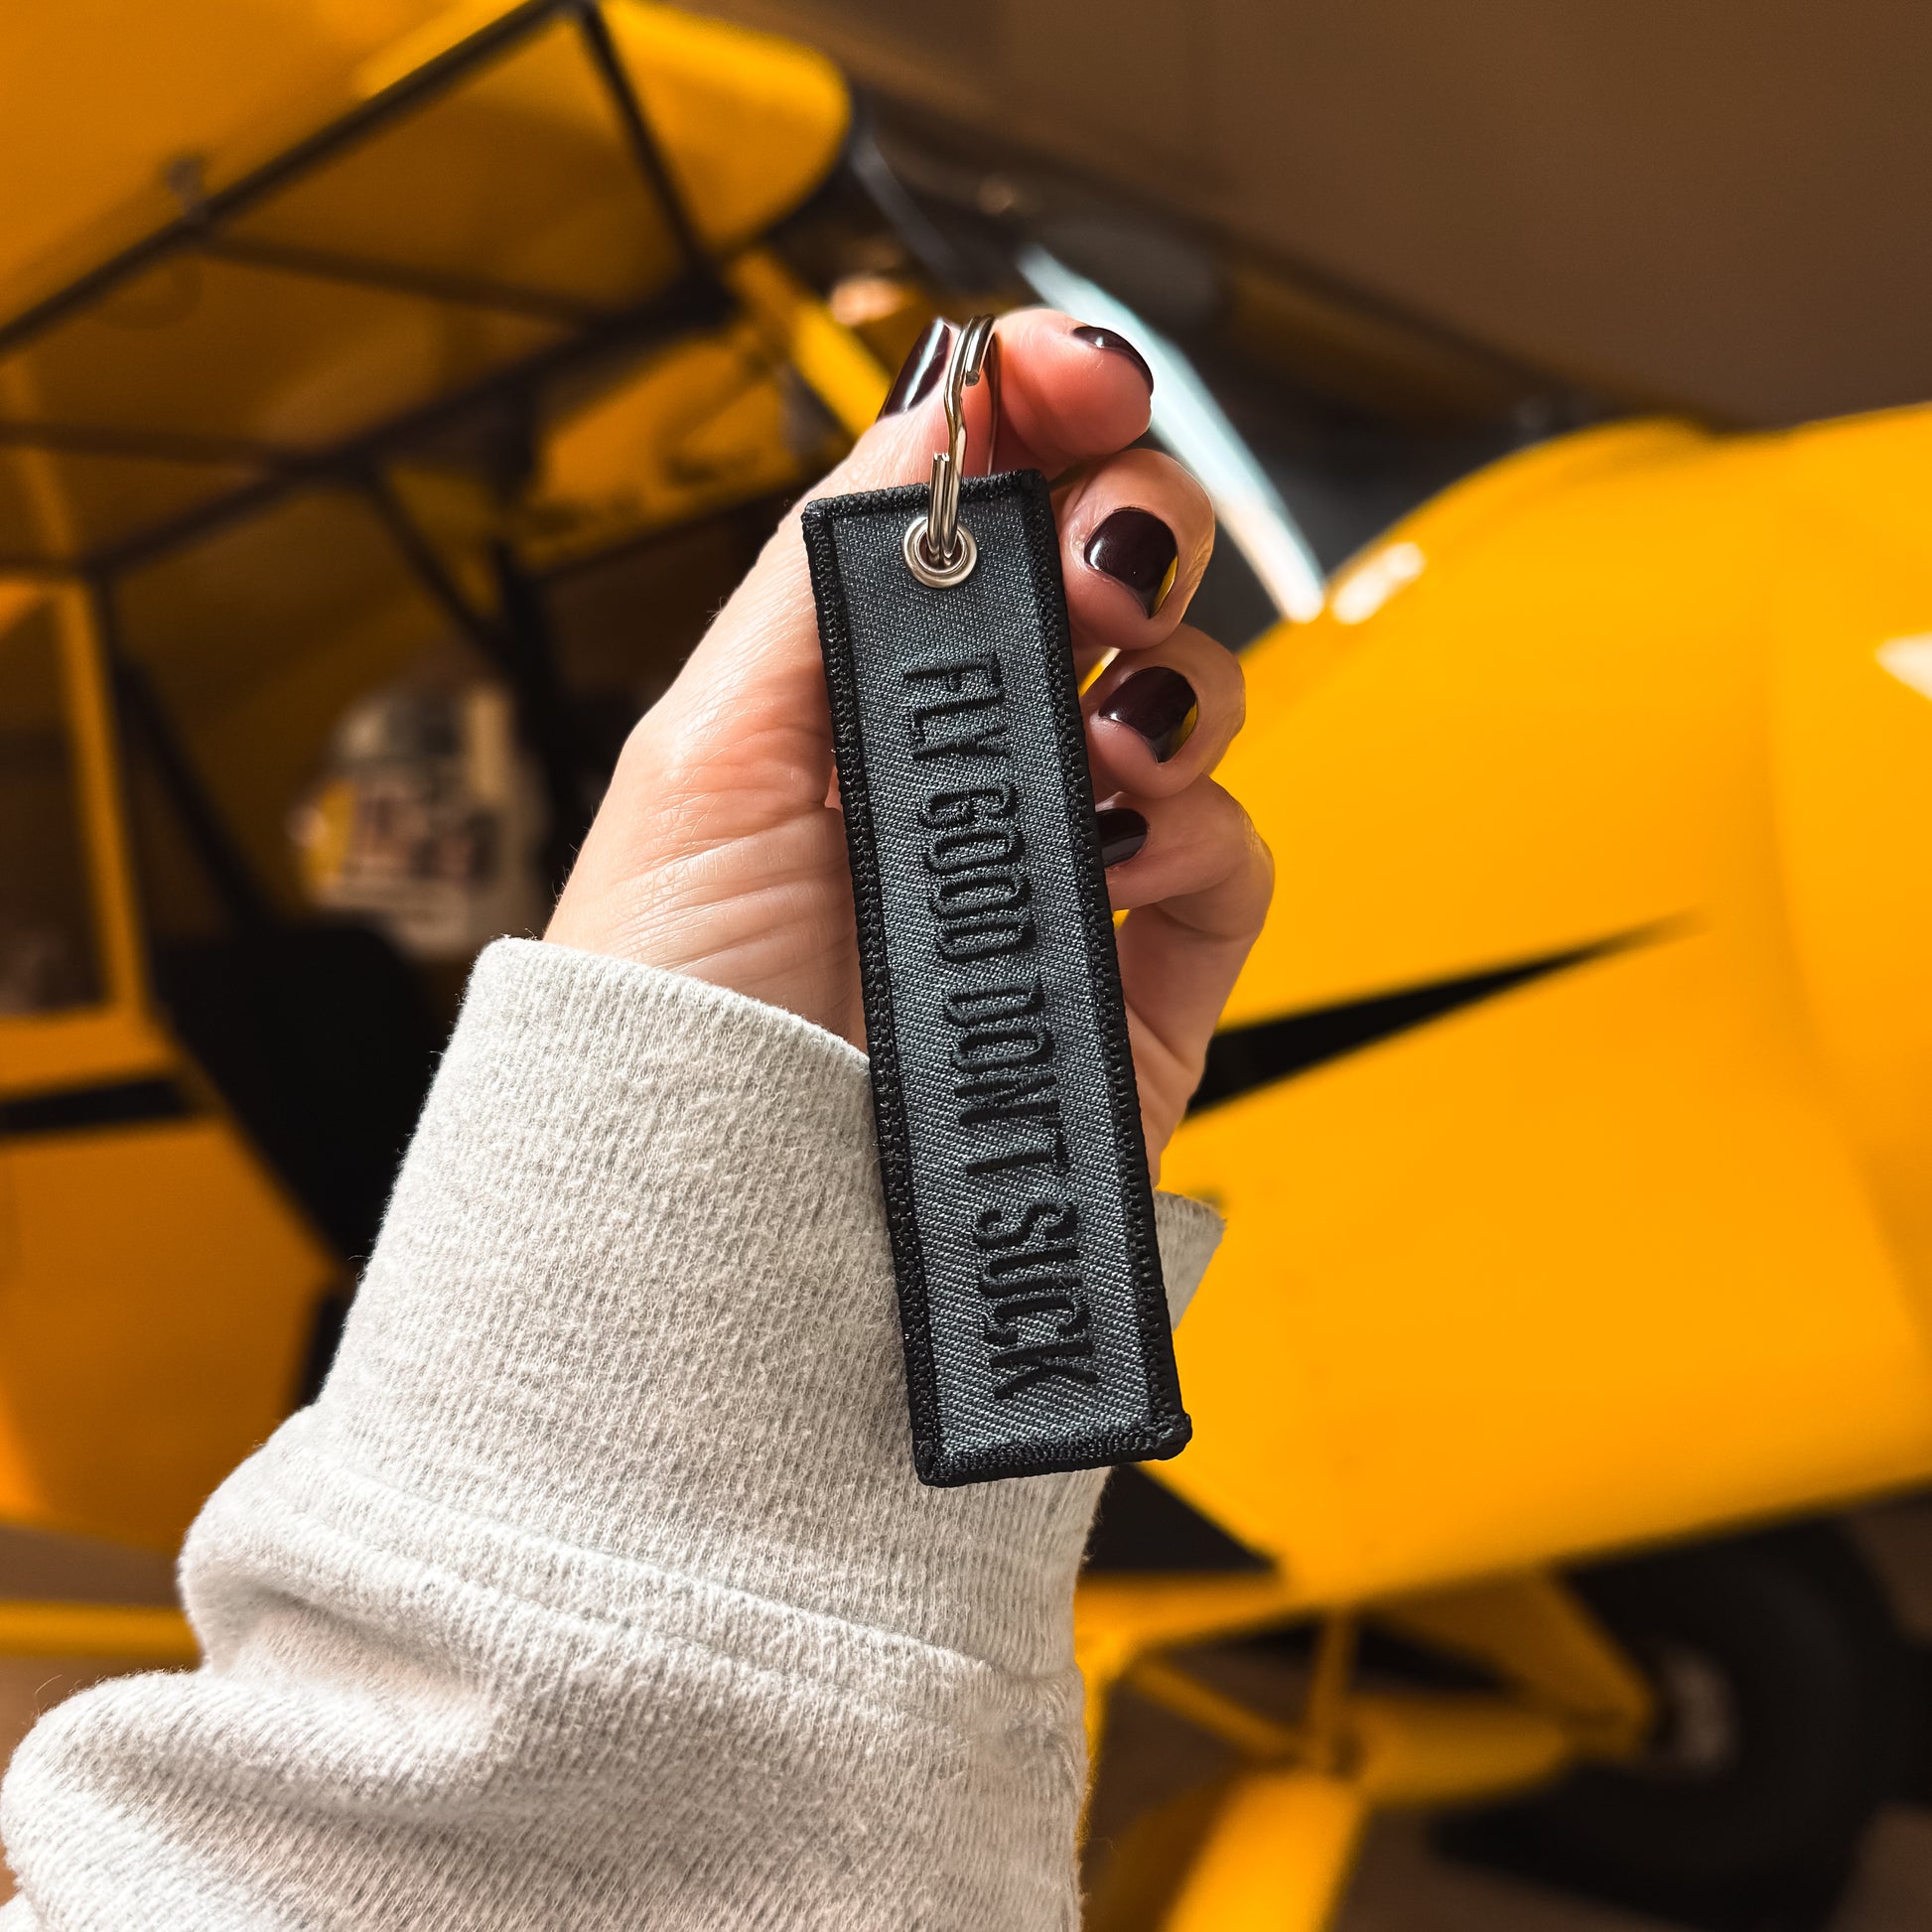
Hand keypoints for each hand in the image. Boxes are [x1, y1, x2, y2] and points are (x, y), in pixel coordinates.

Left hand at [546, 309, 1272, 1179]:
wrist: (730, 1232)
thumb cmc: (671, 1014)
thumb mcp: (704, 757)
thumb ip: (825, 585)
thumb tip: (940, 435)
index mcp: (856, 702)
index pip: (973, 519)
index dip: (1041, 420)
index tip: (1082, 381)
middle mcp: (965, 775)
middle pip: (1103, 585)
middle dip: (1128, 528)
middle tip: (1103, 571)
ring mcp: (1060, 878)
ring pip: (1185, 707)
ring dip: (1174, 683)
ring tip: (1110, 738)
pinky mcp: (1139, 991)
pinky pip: (1233, 866)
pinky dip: (1210, 832)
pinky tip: (1133, 852)